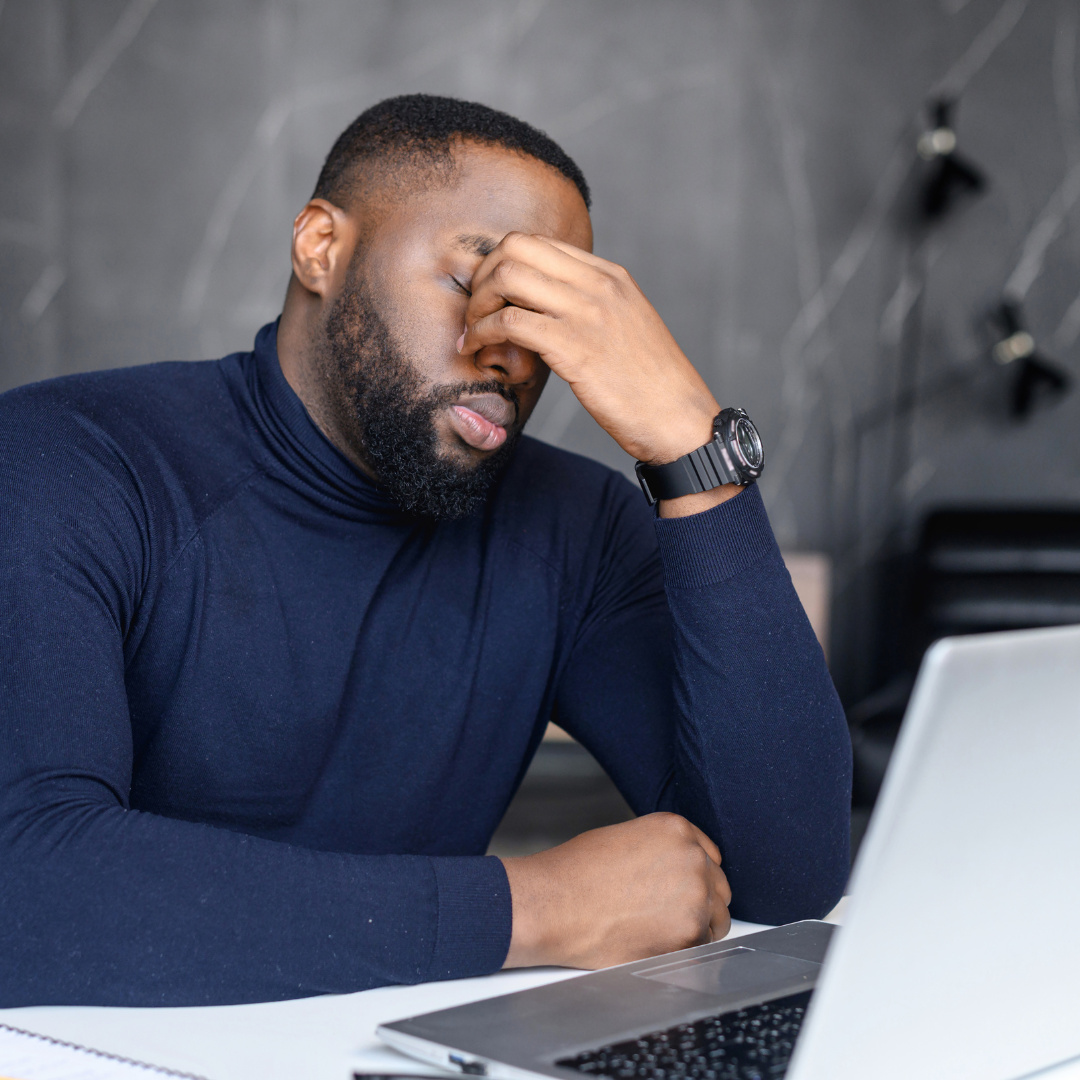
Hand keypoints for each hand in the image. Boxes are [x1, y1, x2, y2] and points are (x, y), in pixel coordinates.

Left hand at [458, 233, 720, 466]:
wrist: (679, 419)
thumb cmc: (651, 386)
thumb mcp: (626, 328)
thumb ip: (592, 309)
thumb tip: (547, 311)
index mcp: (610, 276)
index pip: (539, 244)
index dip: (502, 266)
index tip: (491, 297)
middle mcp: (598, 285)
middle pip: (516, 248)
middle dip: (483, 277)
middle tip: (475, 313)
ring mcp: (587, 313)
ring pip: (507, 278)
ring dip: (477, 306)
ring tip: (473, 335)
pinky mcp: (574, 348)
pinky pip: (510, 323)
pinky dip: (483, 334)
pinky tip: (479, 352)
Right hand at [500, 813, 731, 969]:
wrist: (554, 903)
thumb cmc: (577, 872)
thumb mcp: (625, 838)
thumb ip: (662, 851)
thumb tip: (676, 873)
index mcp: (677, 829)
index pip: (711, 856)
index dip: (696, 875)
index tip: (682, 888)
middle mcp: (693, 858)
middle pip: (719, 887)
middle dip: (700, 901)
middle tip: (670, 914)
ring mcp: (694, 896)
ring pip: (718, 919)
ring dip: (698, 927)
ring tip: (661, 930)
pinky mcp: (688, 933)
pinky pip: (703, 947)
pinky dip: (685, 950)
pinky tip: (655, 942)